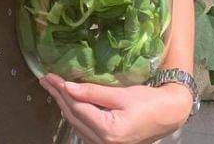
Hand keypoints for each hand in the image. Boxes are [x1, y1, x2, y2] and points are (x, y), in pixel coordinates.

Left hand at [39, 73, 193, 143]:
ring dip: (63, 104)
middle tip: (45, 79)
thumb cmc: (148, 102)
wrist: (168, 115)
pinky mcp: (106, 142)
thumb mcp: (121, 94)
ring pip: (76, 124)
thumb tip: (68, 86)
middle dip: (58, 96)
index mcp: (108, 131)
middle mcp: (103, 143)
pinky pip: (84, 128)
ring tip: (52, 87)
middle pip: (73, 116)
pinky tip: (68, 101)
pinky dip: (74, 113)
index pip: (77, 107)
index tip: (50, 75)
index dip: (62, 90)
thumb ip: (94, 92)